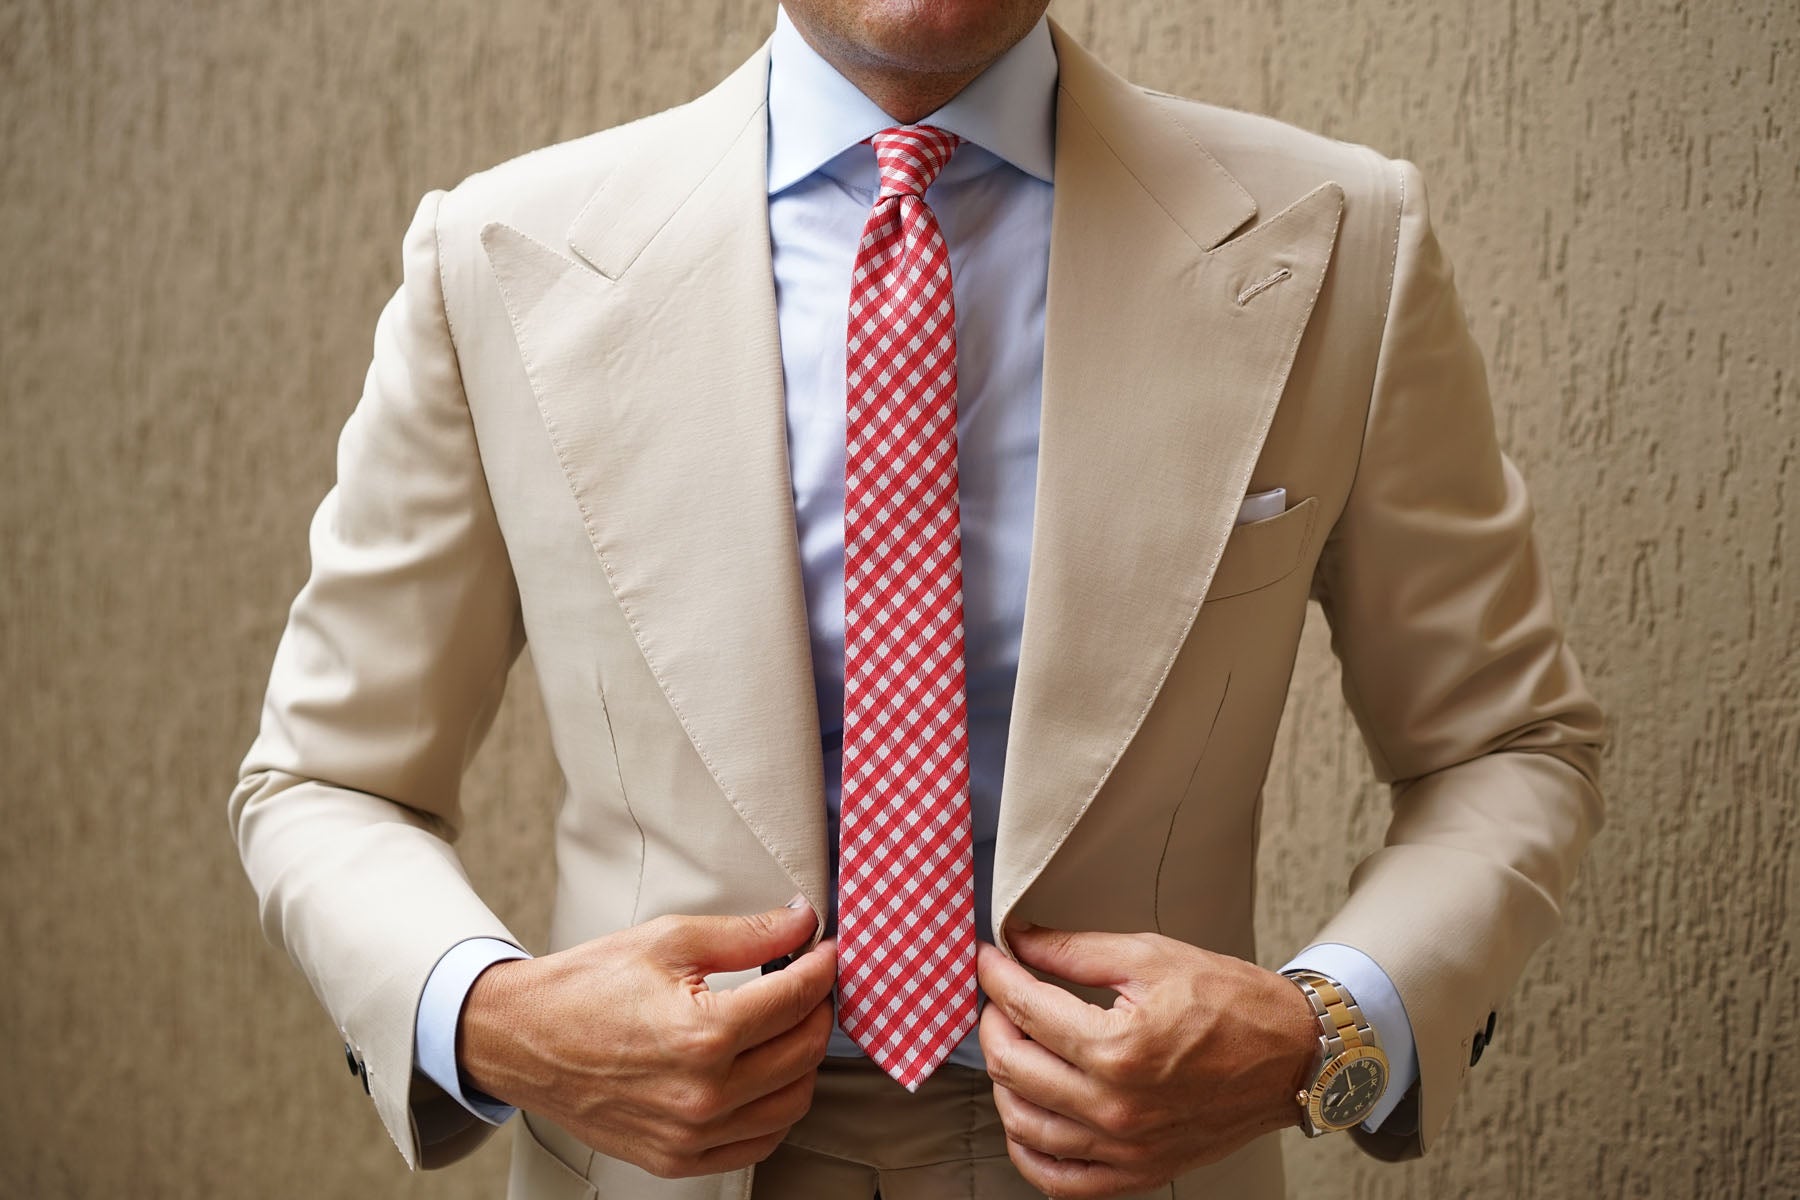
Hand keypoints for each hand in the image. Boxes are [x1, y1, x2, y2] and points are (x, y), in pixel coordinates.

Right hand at [458, 900, 835, 1178]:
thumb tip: (800, 924)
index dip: (821, 968)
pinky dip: (775, 1109)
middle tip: (810, 982)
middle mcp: (701, 1095)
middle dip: (818, 1009)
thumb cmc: (584, 989)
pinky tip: (766, 1075)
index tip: (826, 952)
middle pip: (803, 1052)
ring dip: (803, 1061)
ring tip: (788, 1025)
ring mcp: (689, 1135)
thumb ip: (746, 934)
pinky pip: (757, 1143)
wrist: (521, 1039)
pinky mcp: (676, 1158)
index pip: (795, 999)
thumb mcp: (668, 941)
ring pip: (791, 1103)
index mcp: (701, 1035)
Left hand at [976, 927, 1316, 1198]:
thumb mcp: (1151, 957)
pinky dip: (1028, 1150)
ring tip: (1013, 1047)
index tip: (989, 959)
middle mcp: (1117, 1106)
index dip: (995, 977)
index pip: (1025, 1009)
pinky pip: (1059, 1180)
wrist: (1293, 1056)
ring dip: (1003, 1081)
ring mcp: (1125, 1147)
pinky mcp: (1137, 1172)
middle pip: (1012, 1067)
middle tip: (999, 998)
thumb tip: (1020, 941)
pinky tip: (1026, 1116)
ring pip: (1023, 1124)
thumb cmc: (1233, 1004)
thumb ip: (1075, 950)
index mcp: (1119, 1047)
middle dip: (993, 1023)